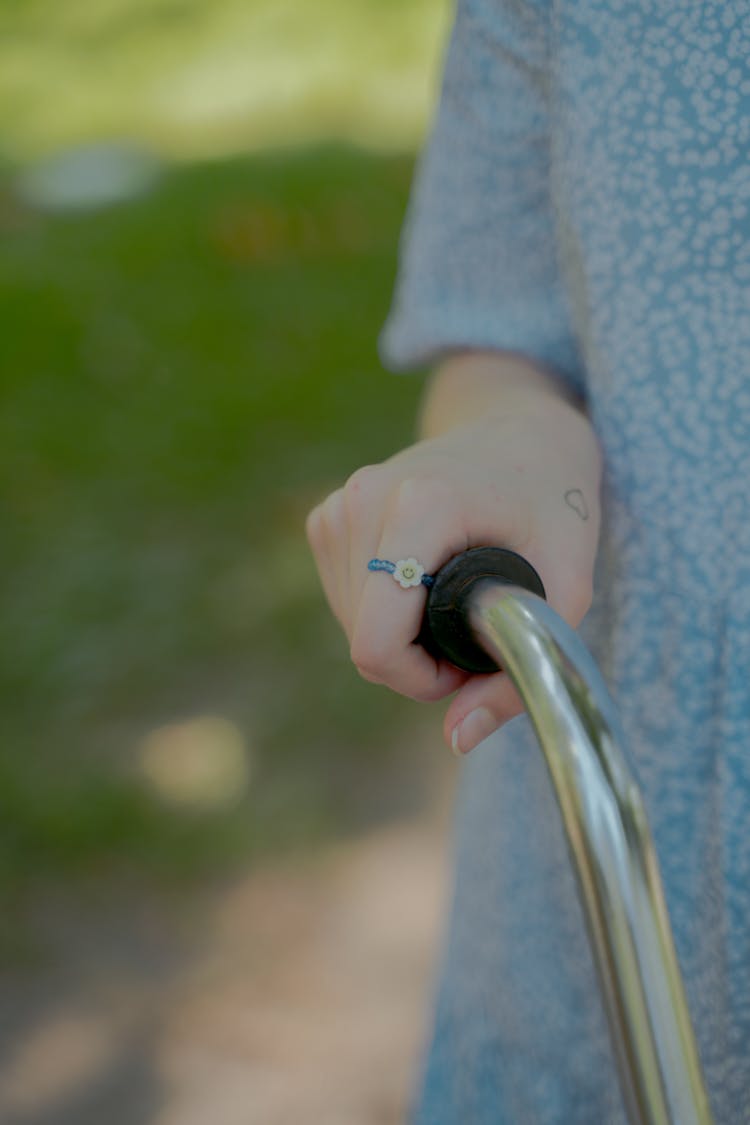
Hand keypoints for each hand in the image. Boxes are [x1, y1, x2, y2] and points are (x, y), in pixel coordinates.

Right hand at [306, 375, 601, 755]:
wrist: (523, 430)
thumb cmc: (556, 502)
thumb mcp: (568, 589)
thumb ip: (518, 670)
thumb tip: (458, 739)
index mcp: (419, 506)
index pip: (377, 642)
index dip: (422, 681)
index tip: (470, 665)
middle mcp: (364, 499)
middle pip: (364, 640)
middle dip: (418, 660)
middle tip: (479, 630)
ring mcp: (340, 504)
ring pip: (352, 624)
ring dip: (402, 637)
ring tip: (458, 601)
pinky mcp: (330, 513)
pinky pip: (345, 599)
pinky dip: (384, 612)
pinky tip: (428, 583)